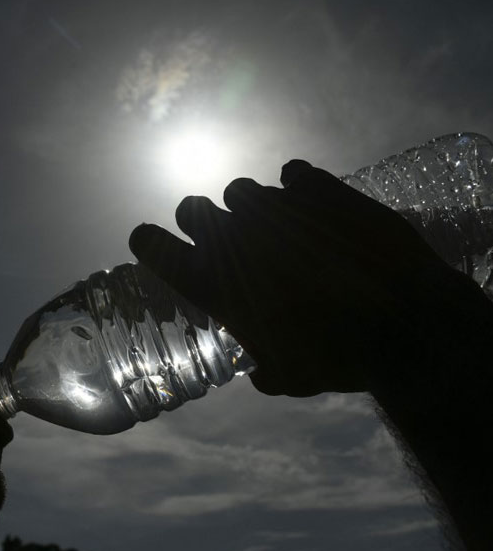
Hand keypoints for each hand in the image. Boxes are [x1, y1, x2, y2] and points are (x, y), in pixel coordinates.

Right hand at [129, 160, 457, 395]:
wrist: (401, 320)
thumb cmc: (332, 357)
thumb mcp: (289, 377)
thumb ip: (263, 369)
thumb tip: (259, 371)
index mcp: (211, 281)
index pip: (152, 245)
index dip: (149, 242)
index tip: (153, 242)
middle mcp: (231, 236)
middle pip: (191, 207)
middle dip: (200, 220)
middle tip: (224, 239)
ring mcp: (274, 206)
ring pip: (240, 189)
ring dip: (249, 207)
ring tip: (278, 226)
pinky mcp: (317, 188)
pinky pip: (293, 173)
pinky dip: (297, 187)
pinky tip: (313, 204)